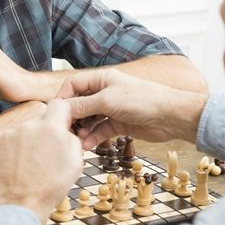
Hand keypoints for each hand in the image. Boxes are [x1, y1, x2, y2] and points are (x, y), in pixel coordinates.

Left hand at [0, 100, 82, 223]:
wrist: (19, 204)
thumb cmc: (49, 188)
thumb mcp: (75, 164)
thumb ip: (73, 139)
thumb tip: (67, 130)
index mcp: (52, 129)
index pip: (60, 104)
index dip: (62, 114)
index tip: (61, 124)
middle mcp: (29, 126)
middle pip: (40, 119)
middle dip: (44, 131)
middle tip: (45, 152)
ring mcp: (9, 134)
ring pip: (23, 130)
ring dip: (27, 141)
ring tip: (29, 163)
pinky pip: (7, 139)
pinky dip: (11, 149)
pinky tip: (16, 165)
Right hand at [56, 69, 207, 148]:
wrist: (170, 117)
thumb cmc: (142, 100)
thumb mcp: (107, 101)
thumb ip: (83, 105)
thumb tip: (61, 108)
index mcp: (101, 79)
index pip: (73, 85)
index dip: (62, 97)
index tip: (54, 113)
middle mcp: (104, 92)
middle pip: (79, 103)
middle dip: (71, 117)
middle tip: (64, 131)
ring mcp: (111, 109)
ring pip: (89, 119)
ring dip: (82, 129)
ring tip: (77, 140)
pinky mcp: (118, 124)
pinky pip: (100, 130)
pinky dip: (93, 137)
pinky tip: (87, 145)